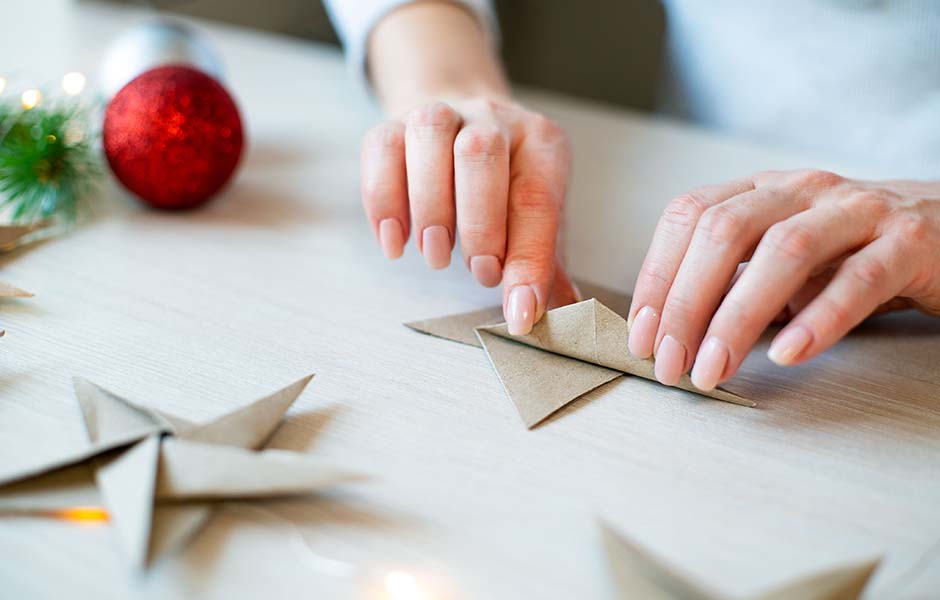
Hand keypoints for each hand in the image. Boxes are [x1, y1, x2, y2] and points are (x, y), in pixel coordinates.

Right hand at [361, 97, 578, 333]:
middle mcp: (492, 118)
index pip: (536, 200)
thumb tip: (565, 313)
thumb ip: (547, 265)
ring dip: (429, 207)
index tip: (519, 312)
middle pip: (480, 153)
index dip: (528, 261)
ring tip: (436, 256)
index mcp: (540, 143)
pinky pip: (383, 148)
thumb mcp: (537, 221)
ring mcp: (441, 114)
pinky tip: (395, 242)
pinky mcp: (394, 124)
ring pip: (429, 136)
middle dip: (478, 225)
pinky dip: (383, 201)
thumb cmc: (505, 188)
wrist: (463, 130)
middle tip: (478, 272)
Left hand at [626, 169, 939, 389]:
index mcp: (761, 190)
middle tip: (671, 363)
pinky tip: (789, 354)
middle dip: (686, 302)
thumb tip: (666, 334)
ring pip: (784, 252)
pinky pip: (858, 279)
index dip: (657, 274)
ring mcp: (856, 211)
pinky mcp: (908, 243)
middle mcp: (801, 189)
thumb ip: (730, 281)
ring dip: (738, 317)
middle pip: (724, 231)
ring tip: (714, 369)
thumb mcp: (778, 257)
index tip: (642, 335)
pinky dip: (818, 319)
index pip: (688, 215)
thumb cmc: (849, 252)